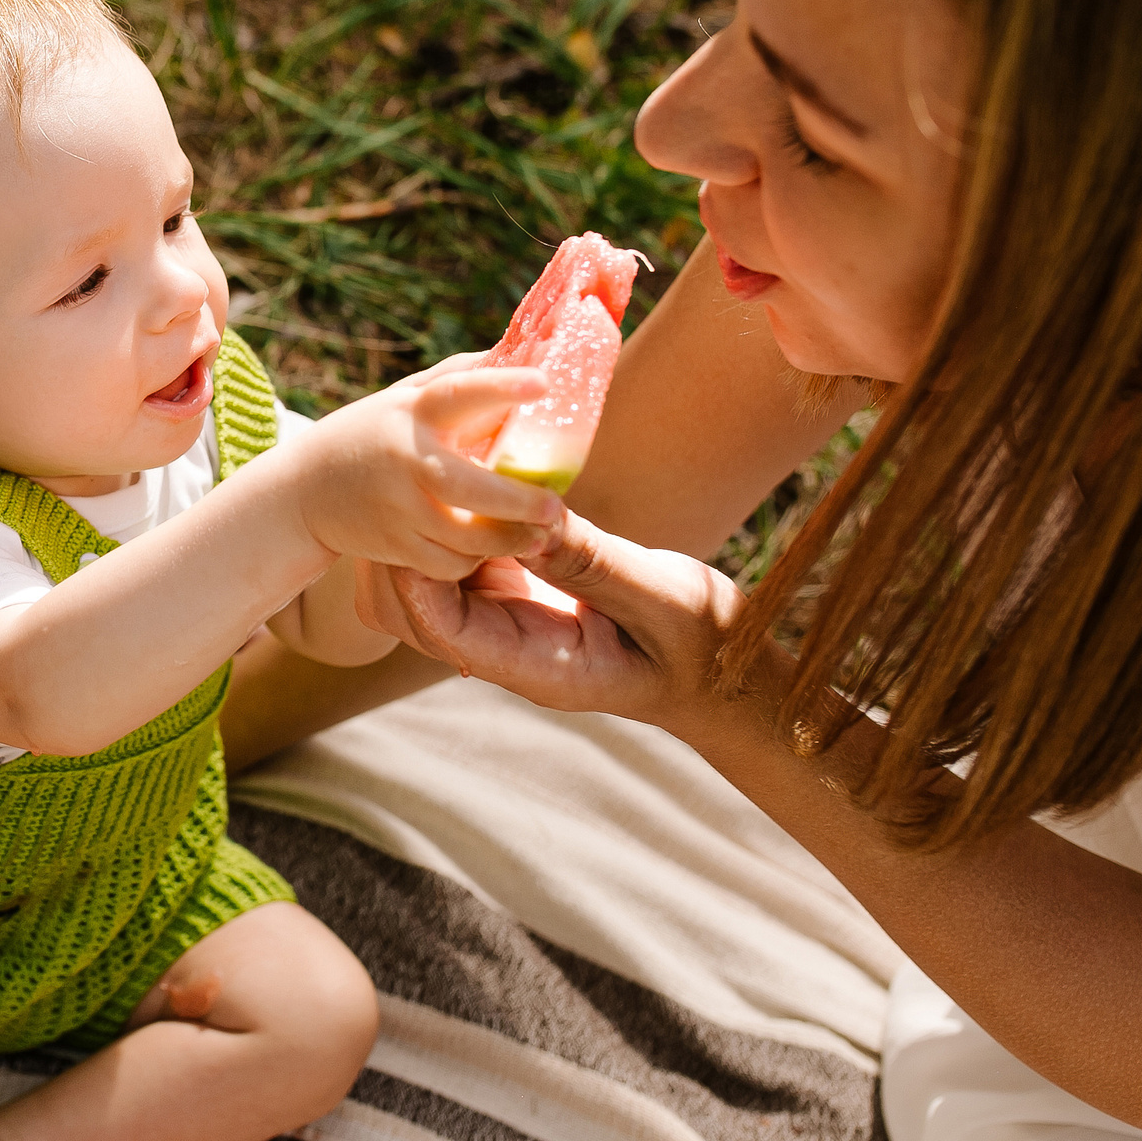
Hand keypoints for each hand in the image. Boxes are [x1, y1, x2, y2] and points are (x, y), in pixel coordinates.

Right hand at [282, 367, 568, 580]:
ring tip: (542, 533)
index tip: (544, 383)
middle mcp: (405, 459)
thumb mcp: (406, 396)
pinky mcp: (396, 549)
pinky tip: (492, 546)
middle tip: (555, 507)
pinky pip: (449, 564)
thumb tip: (526, 347)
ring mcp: (399, 509)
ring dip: (511, 539)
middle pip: (469, 487)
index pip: (458, 393)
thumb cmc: (374, 433)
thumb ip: (460, 376)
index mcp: (413, 411)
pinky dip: (475, 559)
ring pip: (466, 537)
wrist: (304, 492)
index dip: (501, 387)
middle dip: (518, 502)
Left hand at [356, 506, 744, 733]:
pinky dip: (477, 519)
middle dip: (410, 548)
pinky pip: (483, 556)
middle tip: (415, 478)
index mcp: (534, 666)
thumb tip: (528, 517)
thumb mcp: (659, 597)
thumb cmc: (705, 648)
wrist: (731, 674)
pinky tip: (486, 471)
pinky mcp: (533, 590)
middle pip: (422, 606)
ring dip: (442, 527)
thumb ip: (593, 562)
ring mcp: (518, 619)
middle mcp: (511, 647)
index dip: (414, 579)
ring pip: (445, 576)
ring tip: (448, 466)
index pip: (443, 630)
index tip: (409, 523)